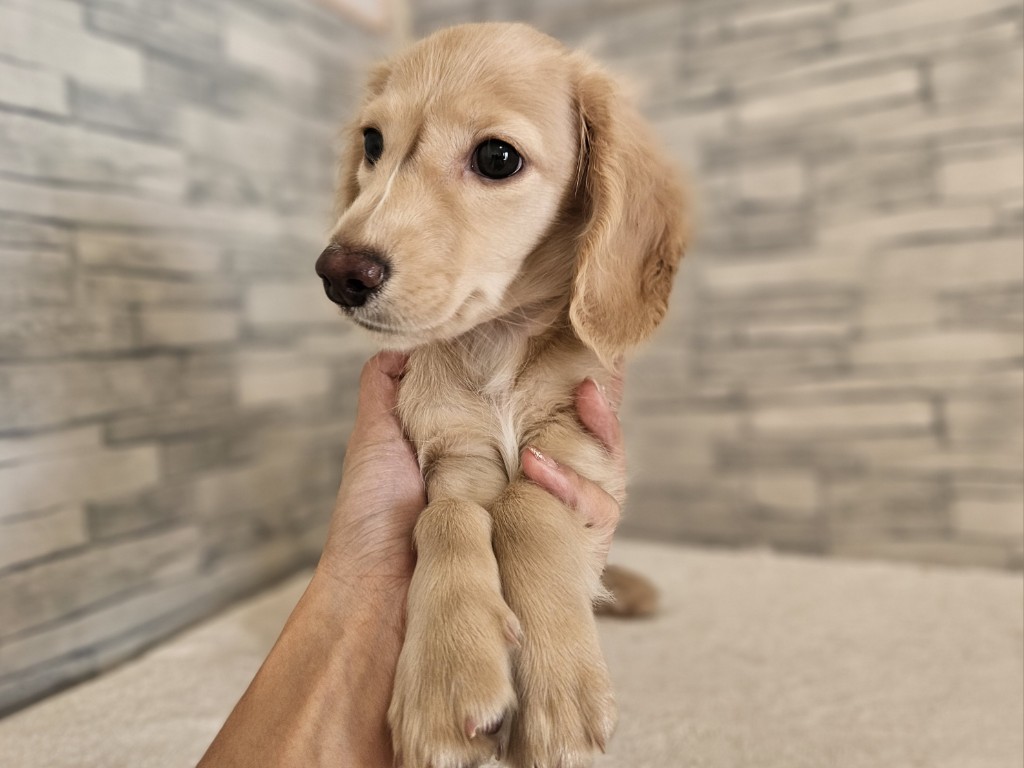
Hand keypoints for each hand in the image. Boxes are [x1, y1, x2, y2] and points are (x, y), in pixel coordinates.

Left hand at [318, 354, 625, 594]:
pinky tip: (540, 466)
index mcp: (496, 460)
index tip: (576, 349)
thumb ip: (389, 387)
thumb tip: (409, 342)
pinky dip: (581, 489)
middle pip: (592, 443)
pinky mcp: (561, 560)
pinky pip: (599, 518)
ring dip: (603, 434)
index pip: (551, 416)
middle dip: (604, 405)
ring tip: (585, 398)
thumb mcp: (376, 437)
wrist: (372, 593)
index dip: (571, 384)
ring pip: (609, 476)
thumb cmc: (371, 520)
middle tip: (597, 375)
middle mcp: (529, 492)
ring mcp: (547, 525)